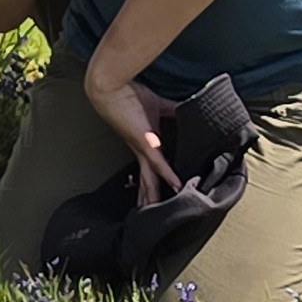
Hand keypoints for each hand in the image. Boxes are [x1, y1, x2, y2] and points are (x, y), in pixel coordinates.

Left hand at [83, 62, 178, 205]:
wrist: (111, 85)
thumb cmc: (129, 94)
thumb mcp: (157, 105)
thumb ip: (173, 111)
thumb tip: (189, 111)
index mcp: (144, 144)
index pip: (148, 170)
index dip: (150, 184)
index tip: (155, 197)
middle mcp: (141, 150)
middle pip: (146, 181)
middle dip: (148, 199)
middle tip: (150, 216)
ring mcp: (143, 148)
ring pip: (149, 179)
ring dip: (153, 196)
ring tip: (156, 212)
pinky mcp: (146, 141)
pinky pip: (159, 162)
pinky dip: (168, 175)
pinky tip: (176, 186)